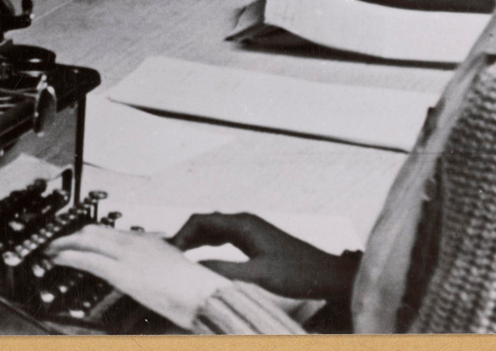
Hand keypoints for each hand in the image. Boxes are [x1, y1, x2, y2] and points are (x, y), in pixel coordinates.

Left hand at [45, 224, 227, 328]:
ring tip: (49, 250)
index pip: (109, 232)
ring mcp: (128, 255)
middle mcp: (135, 242)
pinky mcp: (123, 272)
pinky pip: (88, 260)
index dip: (87, 234)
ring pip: (86, 241)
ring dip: (63, 245)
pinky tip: (56, 259)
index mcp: (147, 241)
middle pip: (93, 231)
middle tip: (54, 242)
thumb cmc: (195, 289)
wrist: (206, 295)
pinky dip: (68, 256)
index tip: (74, 238)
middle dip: (70, 236)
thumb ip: (158, 262)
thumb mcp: (174, 270)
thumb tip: (149, 265)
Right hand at [169, 212, 357, 300]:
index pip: (201, 221)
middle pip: (204, 222)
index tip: (168, 252)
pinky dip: (208, 243)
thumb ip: (225, 270)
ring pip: (213, 229)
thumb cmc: (297, 273)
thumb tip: (194, 268)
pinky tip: (202, 256)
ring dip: (195, 240)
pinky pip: (223, 236)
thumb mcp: (258, 274)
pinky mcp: (255, 239)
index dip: (180, 235)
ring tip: (178, 256)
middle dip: (184, 236)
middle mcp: (244, 221)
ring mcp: (250, 229)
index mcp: (242, 224)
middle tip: (168, 255)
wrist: (327, 275)